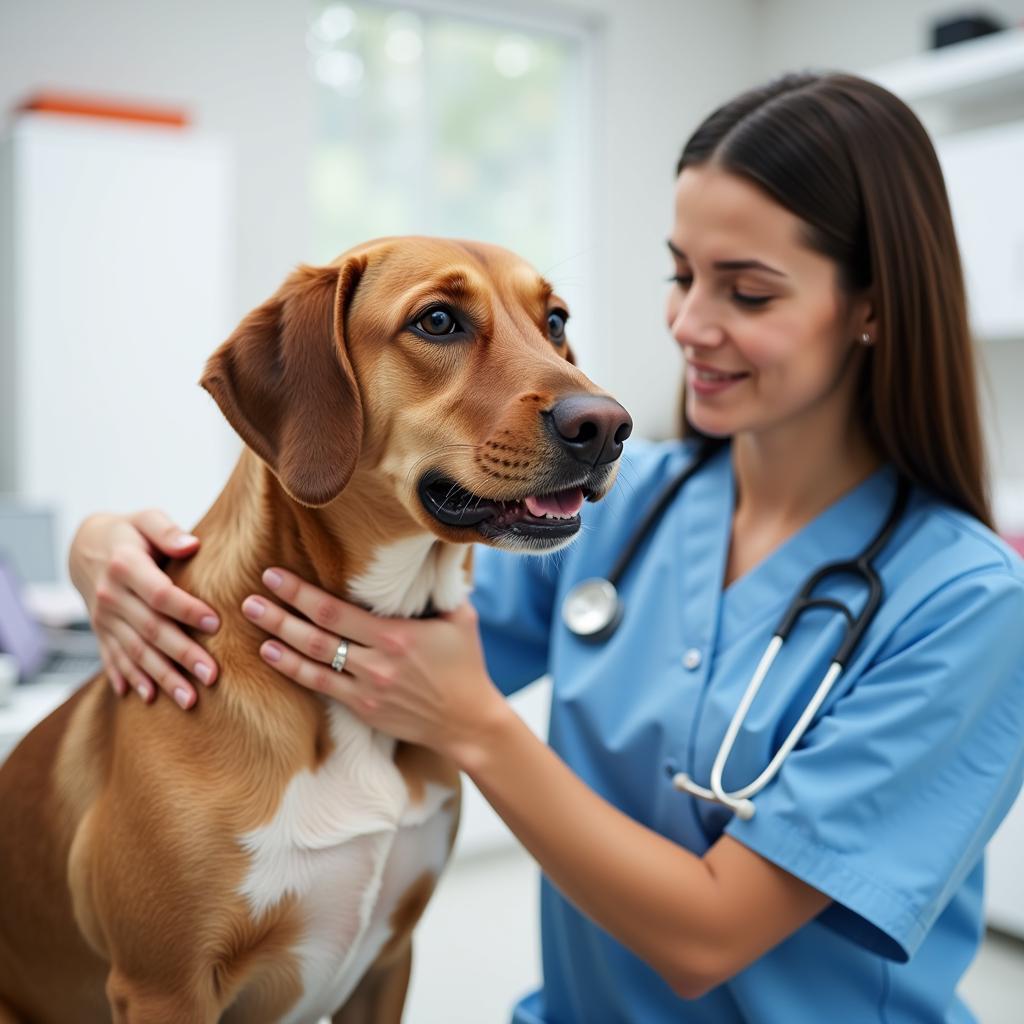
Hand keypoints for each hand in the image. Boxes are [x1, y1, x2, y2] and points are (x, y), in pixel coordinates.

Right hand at [69, 510, 220, 707]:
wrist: (85, 547)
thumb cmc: (129, 532)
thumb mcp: (146, 519)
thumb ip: (167, 530)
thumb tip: (192, 544)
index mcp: (124, 566)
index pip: (160, 594)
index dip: (187, 610)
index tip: (216, 624)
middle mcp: (110, 596)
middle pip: (150, 630)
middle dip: (182, 655)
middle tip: (212, 675)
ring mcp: (103, 619)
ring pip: (135, 653)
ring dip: (162, 677)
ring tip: (190, 699)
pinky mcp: (101, 634)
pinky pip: (114, 660)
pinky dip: (130, 680)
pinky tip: (148, 699)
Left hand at [240, 567, 509, 763]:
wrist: (468, 722)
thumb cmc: (466, 664)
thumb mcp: (461, 617)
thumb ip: (442, 585)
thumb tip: (433, 547)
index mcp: (396, 636)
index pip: (335, 610)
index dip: (300, 593)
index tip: (274, 575)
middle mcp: (376, 663)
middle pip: (315, 635)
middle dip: (279, 614)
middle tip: (248, 597)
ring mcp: (367, 689)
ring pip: (311, 662)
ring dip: (277, 640)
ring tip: (251, 621)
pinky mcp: (364, 709)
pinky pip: (320, 687)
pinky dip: (292, 670)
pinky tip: (271, 654)